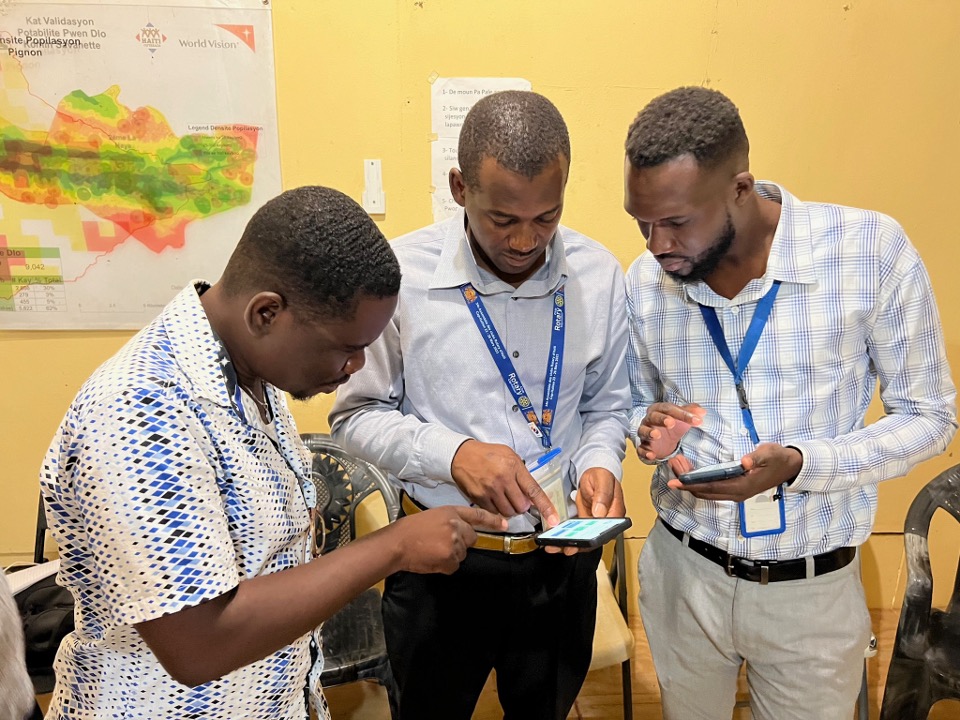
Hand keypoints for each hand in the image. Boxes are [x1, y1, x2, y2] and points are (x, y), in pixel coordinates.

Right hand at [391, 505, 506, 574]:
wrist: (398, 543)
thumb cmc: (411, 529)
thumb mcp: (434, 516)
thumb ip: (451, 521)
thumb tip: (463, 533)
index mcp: (451, 513)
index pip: (477, 515)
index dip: (492, 520)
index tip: (504, 524)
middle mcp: (456, 526)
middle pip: (471, 538)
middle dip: (461, 542)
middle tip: (442, 542)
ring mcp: (454, 544)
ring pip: (462, 553)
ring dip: (452, 554)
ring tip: (434, 550)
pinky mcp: (450, 559)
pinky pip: (454, 565)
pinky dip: (446, 565)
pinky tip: (433, 559)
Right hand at [451, 440, 559, 525]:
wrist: (461, 455)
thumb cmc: (488, 454)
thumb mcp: (509, 455)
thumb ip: (522, 474)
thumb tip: (531, 496)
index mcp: (513, 467)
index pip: (534, 490)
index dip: (545, 506)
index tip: (554, 518)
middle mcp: (503, 479)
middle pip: (521, 506)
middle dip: (522, 506)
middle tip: (516, 498)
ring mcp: (490, 490)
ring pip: (508, 512)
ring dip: (510, 509)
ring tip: (504, 498)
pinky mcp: (479, 498)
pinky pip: (494, 513)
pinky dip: (497, 509)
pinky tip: (493, 498)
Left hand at [543, 468, 625, 555]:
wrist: (593, 474)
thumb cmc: (601, 475)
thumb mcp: (603, 480)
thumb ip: (603, 495)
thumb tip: (600, 513)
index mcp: (615, 512)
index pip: (607, 530)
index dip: (595, 538)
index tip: (582, 541)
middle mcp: (606, 521)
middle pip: (594, 538)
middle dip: (579, 544)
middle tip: (565, 547)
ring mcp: (595, 522)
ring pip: (584, 538)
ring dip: (570, 543)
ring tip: (555, 545)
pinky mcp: (585, 521)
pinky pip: (577, 532)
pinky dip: (567, 536)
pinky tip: (556, 539)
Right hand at [636, 403, 705, 462]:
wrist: (663, 440)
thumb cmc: (672, 424)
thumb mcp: (682, 417)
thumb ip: (691, 412)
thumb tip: (702, 412)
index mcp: (659, 410)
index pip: (669, 409)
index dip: (682, 414)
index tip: (696, 420)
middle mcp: (649, 420)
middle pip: (653, 417)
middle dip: (661, 419)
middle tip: (671, 423)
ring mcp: (645, 433)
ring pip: (643, 431)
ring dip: (649, 433)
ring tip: (656, 435)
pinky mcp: (643, 447)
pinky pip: (641, 448)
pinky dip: (644, 452)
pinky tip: (651, 454)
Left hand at [666, 443, 801, 501]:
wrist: (790, 467)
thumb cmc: (778, 458)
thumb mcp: (769, 453)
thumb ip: (756, 457)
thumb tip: (744, 462)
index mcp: (742, 487)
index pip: (711, 487)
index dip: (691, 485)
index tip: (675, 481)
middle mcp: (736, 494)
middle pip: (705, 492)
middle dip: (686, 482)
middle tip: (673, 464)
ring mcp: (735, 493)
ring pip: (707, 492)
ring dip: (691, 482)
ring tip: (679, 465)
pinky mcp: (735, 489)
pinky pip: (712, 489)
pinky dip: (699, 482)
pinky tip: (691, 471)